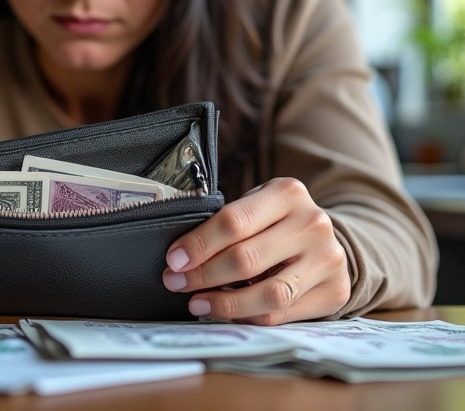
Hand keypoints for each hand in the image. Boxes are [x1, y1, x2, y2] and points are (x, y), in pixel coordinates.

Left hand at [162, 177, 350, 324]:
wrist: (327, 238)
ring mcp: (328, 260)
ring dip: (225, 303)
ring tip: (197, 302)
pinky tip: (227, 312)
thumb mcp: (257, 204)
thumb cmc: (278, 220)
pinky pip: (282, 315)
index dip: (199, 243)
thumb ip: (229, 222)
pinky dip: (248, 316)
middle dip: (204, 274)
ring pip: (268, 294)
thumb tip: (182, 256)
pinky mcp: (335, 293)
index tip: (174, 259)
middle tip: (176, 282)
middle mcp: (313, 224)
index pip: (234, 221)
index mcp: (288, 193)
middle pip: (247, 258)